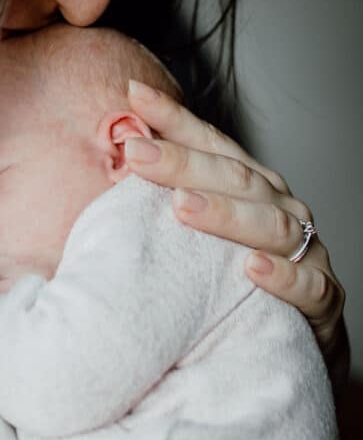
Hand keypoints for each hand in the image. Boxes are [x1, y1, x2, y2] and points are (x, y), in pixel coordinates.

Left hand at [125, 80, 348, 384]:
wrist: (300, 344)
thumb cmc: (241, 282)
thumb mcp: (205, 238)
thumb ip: (171, 199)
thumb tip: (117, 160)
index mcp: (252, 189)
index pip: (212, 146)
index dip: (174, 119)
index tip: (133, 95)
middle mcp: (280, 210)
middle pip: (236, 178)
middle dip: (184, 163)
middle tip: (136, 153)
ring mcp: (306, 252)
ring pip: (271, 225)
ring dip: (226, 214)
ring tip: (182, 206)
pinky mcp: (323, 299)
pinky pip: (308, 286)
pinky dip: (282, 277)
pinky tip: (252, 270)